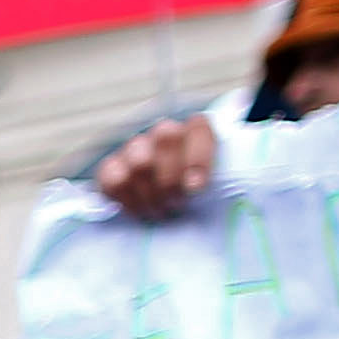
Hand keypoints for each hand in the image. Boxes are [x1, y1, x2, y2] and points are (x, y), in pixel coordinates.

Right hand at [92, 111, 226, 222]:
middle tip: (178, 205)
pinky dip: (125, 199)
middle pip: (166, 138)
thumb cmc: (201, 197)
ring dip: (151, 194)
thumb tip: (221, 187)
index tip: (196, 187)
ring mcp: (136, 148)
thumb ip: (227, 179)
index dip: (198, 155)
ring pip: (140, 161)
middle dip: (172, 178)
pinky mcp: (112, 168)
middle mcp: (165, 134)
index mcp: (196, 131)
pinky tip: (138, 210)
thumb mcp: (221, 185)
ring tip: (160, 212)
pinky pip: (113, 179)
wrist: (172, 210)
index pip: (198, 126)